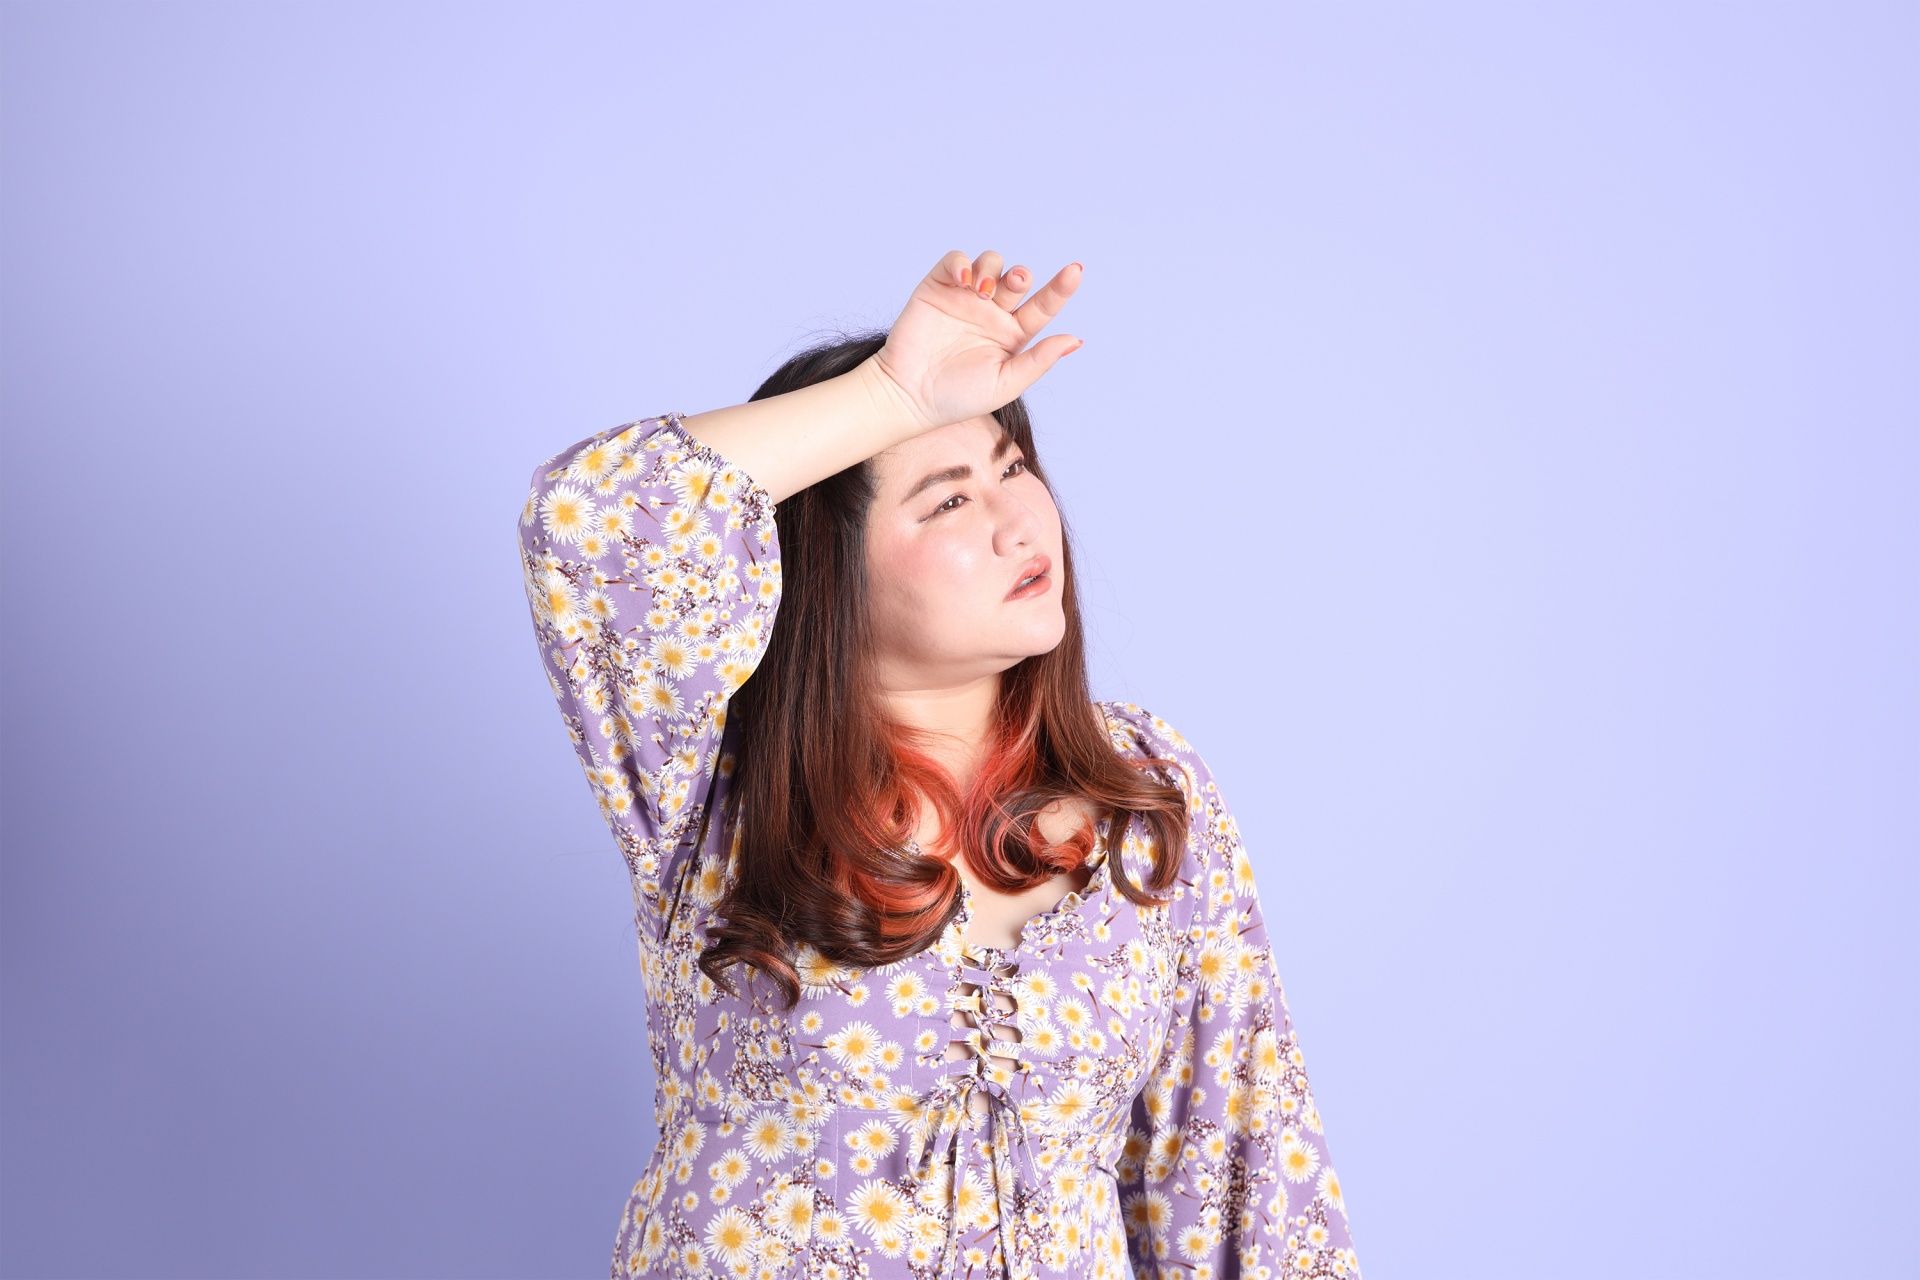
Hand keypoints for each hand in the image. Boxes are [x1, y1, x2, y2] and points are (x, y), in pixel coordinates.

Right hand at [867, 249, 1083, 432]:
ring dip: (991, 269)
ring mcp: (964, 298)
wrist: (908, 396)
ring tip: (981, 290)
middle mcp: (992, 312)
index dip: (1061, 288)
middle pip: (1017, 279)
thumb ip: (1038, 361)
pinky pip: (955, 261)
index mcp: (1013, 335)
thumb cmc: (958, 397)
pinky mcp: (938, 287)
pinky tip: (964, 280)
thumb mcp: (1006, 384)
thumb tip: (1075, 340)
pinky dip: (962, 262)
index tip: (1076, 271)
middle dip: (1020, 275)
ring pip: (990, 263)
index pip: (1043, 306)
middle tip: (1015, 283)